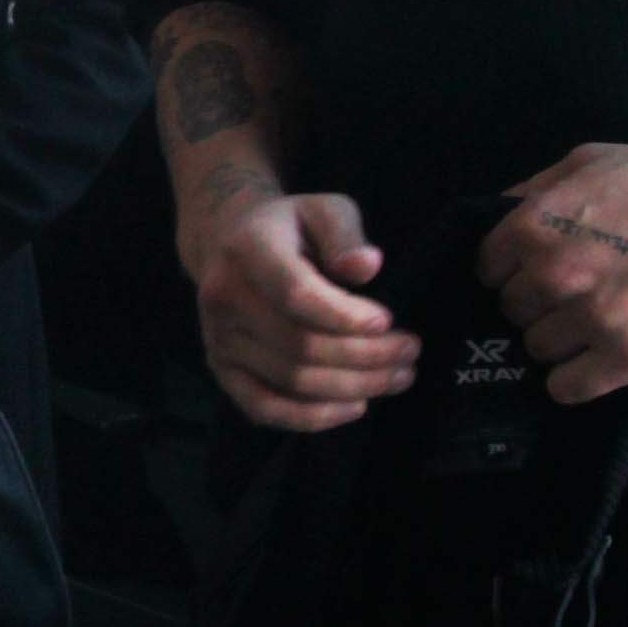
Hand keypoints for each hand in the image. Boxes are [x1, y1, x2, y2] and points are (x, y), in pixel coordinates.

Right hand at [190, 188, 418, 433]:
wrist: (227, 243)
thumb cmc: (289, 227)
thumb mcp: (323, 209)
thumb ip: (346, 234)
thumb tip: (367, 268)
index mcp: (248, 251)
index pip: (295, 295)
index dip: (345, 316)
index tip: (388, 322)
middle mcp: (224, 298)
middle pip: (300, 345)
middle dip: (366, 356)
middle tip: (410, 352)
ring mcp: (218, 339)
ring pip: (291, 380)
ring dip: (353, 386)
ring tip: (398, 376)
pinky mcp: (221, 369)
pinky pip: (264, 407)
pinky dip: (312, 417)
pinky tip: (355, 406)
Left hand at [478, 140, 627, 404]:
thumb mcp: (582, 163)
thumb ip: (530, 192)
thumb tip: (492, 218)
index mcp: (532, 228)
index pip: (487, 270)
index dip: (510, 270)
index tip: (535, 270)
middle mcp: (553, 276)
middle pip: (511, 310)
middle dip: (536, 301)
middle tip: (574, 290)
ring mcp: (590, 319)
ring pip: (536, 348)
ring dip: (558, 337)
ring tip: (594, 317)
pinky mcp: (627, 357)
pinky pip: (566, 388)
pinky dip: (574, 378)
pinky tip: (594, 357)